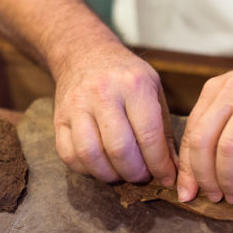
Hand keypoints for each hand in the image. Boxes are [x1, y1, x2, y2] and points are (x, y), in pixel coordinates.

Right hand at [53, 40, 176, 185]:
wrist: (84, 54)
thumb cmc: (126, 76)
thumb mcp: (153, 91)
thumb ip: (164, 131)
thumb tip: (173, 170)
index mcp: (133, 85)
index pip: (148, 134)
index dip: (160, 164)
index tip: (167, 178)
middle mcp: (103, 93)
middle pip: (119, 149)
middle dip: (136, 173)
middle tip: (143, 177)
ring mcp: (76, 106)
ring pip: (91, 155)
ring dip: (110, 175)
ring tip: (123, 174)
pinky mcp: (59, 119)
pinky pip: (69, 155)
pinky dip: (87, 170)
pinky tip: (101, 167)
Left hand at [177, 49, 232, 213]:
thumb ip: (221, 126)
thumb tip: (201, 174)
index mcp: (216, 90)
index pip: (190, 133)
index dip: (186, 169)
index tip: (186, 193)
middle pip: (202, 141)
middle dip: (203, 177)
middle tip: (211, 198)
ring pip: (228, 150)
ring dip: (227, 181)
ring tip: (232, 198)